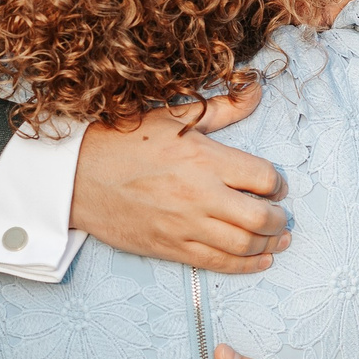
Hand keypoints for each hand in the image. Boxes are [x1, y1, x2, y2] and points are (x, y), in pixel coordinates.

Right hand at [71, 89, 290, 275]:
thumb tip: (256, 92)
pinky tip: (259, 261)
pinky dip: (246, 266)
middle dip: (279, 221)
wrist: (76, 176)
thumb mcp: (172, 116)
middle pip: (260, 217)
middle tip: (282, 218)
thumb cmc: (123, 142)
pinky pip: (218, 263)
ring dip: (269, 245)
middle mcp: (199, 194)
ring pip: (243, 245)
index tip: (276, 186)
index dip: (278, 184)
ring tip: (277, 241)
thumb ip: (221, 109)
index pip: (263, 177)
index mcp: (203, 158)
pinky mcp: (170, 248)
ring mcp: (184, 225)